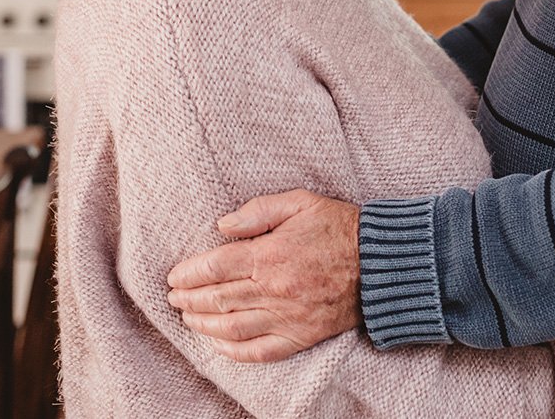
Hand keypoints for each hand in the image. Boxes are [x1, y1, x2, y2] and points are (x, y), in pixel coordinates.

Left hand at [165, 189, 361, 361]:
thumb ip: (257, 211)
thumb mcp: (299, 202)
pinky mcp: (302, 336)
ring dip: (204, 325)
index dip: (189, 273)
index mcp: (270, 255)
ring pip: (234, 327)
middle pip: (219, 298)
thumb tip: (222, 226)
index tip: (173, 276)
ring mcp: (288, 317)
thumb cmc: (339, 227)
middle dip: (189, 299)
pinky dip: (235, 351)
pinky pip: (262, 351)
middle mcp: (275, 289)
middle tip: (172, 298)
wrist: (382, 263)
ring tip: (187, 319)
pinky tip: (219, 345)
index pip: (216, 268)